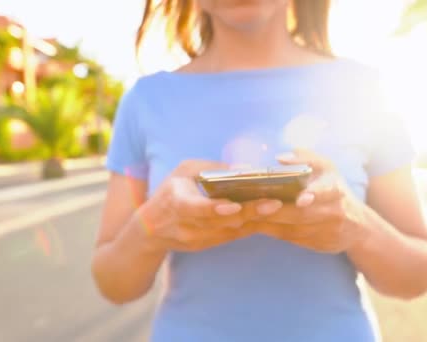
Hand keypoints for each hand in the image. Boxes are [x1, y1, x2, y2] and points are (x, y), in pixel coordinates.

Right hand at [137, 160, 263, 252]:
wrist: (150, 229)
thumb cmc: (168, 192)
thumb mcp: (182, 172)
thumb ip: (210, 169)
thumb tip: (244, 168)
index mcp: (177, 203)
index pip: (198, 209)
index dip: (217, 208)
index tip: (236, 205)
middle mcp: (188, 226)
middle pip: (222, 221)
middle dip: (250, 212)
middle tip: (275, 203)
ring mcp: (197, 239)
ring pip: (231, 231)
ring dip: (255, 220)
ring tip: (276, 208)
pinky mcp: (206, 246)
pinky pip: (232, 236)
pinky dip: (249, 226)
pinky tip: (266, 217)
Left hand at [245, 149, 369, 252]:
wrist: (357, 225)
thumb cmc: (333, 189)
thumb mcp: (326, 168)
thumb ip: (305, 158)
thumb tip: (281, 158)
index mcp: (334, 188)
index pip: (327, 191)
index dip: (315, 195)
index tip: (301, 199)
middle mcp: (333, 211)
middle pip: (303, 214)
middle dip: (278, 211)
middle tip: (256, 207)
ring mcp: (325, 231)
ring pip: (293, 229)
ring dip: (269, 222)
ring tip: (248, 214)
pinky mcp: (317, 245)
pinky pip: (290, 238)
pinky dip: (272, 231)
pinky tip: (255, 224)